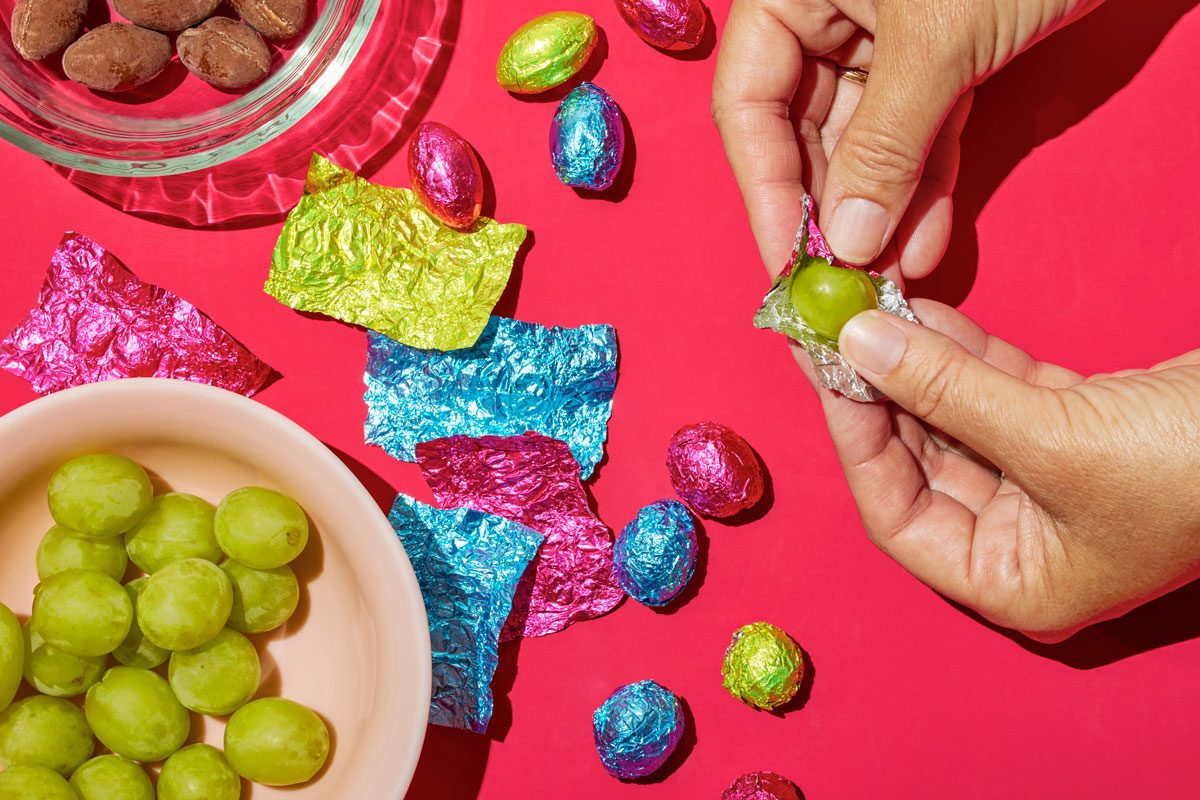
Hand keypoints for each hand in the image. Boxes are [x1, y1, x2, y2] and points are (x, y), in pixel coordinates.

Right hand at [712, 0, 1101, 276]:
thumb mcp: (938, 38)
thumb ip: (885, 141)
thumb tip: (848, 242)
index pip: (749, 105)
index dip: (765, 190)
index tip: (787, 264)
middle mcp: (825, 14)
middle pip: (801, 134)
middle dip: (828, 215)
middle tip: (842, 290)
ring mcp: (882, 39)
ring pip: (863, 144)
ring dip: (878, 216)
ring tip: (890, 283)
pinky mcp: (941, 58)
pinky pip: (919, 135)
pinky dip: (924, 188)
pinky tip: (926, 244)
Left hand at [814, 302, 1199, 640]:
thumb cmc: (1195, 466)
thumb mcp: (1054, 436)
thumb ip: (948, 391)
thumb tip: (858, 344)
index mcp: (1015, 581)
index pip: (899, 516)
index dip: (856, 443)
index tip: (825, 374)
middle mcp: (1024, 541)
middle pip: (921, 462)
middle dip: (878, 395)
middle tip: (830, 332)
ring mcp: (1049, 484)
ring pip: (955, 420)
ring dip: (914, 365)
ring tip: (866, 309)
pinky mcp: (1075, 429)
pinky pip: (998, 392)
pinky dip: (963, 353)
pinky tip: (921, 312)